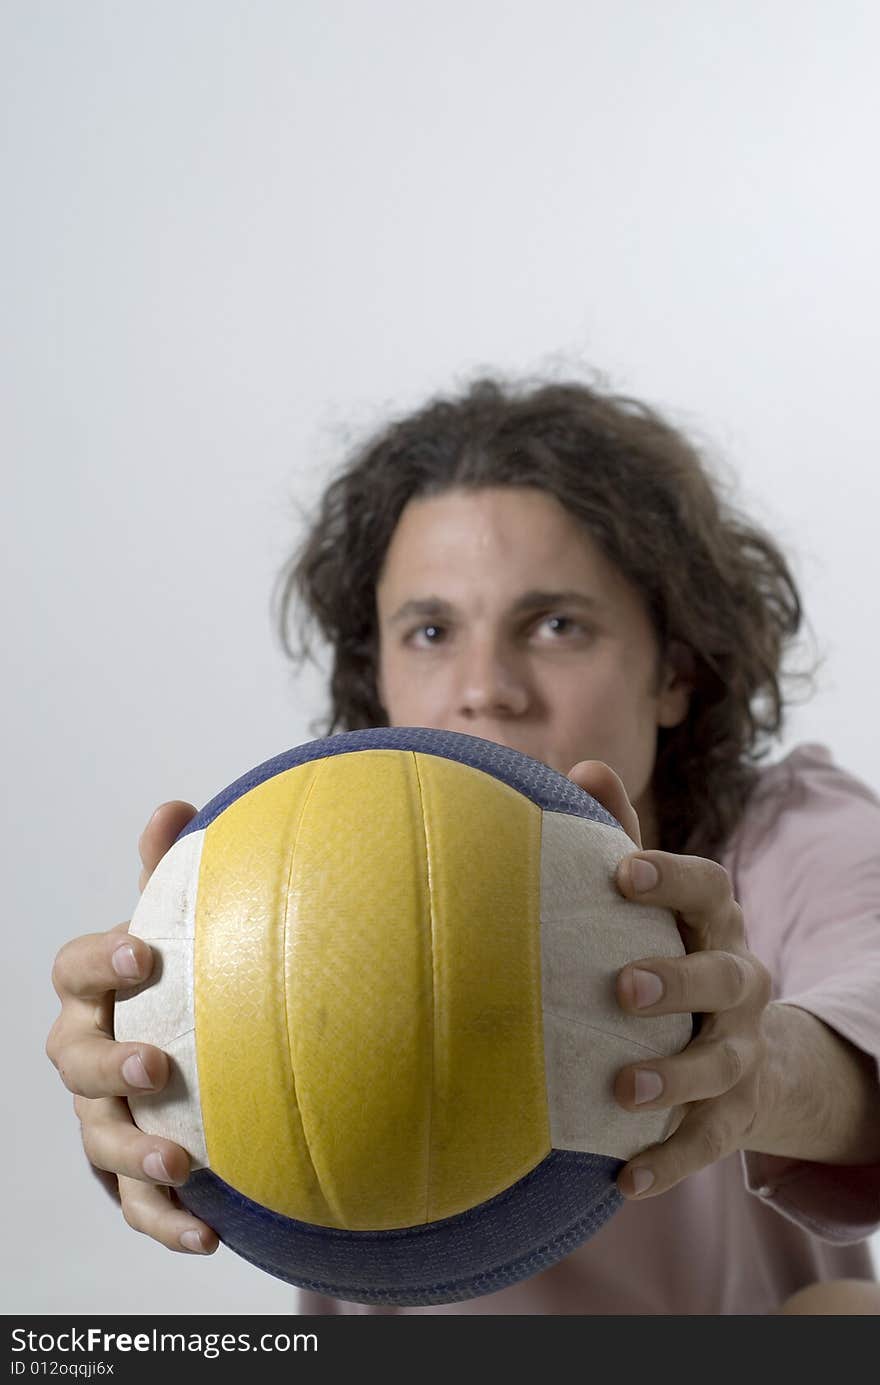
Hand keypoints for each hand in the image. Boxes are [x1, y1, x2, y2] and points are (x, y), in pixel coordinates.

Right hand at [46, 801, 219, 1254]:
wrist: (188, 1061)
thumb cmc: (180, 984)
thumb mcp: (178, 929)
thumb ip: (169, 876)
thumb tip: (176, 806)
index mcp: (95, 990)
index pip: (74, 968)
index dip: (100, 961)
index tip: (144, 953)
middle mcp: (85, 1055)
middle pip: (71, 1060)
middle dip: (107, 1065)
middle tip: (155, 1068)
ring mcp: (100, 1119)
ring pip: (98, 1141)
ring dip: (136, 1157)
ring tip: (185, 1165)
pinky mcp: (127, 1177)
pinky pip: (135, 1209)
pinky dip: (166, 1224)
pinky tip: (212, 1235)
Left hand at [568, 760, 772, 1198]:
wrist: (740, 1043)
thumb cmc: (671, 946)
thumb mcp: (651, 895)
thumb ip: (619, 836)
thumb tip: (582, 767)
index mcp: (715, 923)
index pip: (707, 889)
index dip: (669, 878)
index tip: (620, 871)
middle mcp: (738, 984)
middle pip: (724, 979)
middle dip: (678, 982)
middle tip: (622, 987)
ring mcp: (740, 1053)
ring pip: (719, 1067)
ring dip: (672, 1078)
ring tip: (621, 1090)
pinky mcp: (732, 1115)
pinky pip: (708, 1142)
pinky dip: (668, 1162)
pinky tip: (621, 1181)